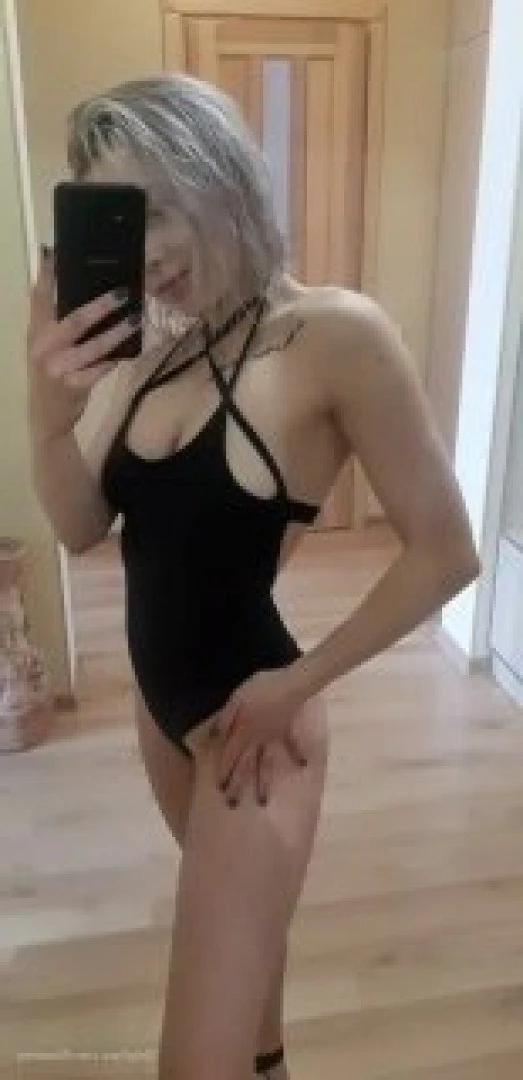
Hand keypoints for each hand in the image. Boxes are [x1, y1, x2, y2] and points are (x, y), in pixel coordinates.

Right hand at [26, 245, 137, 442]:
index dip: (49, 274)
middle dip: (100, 306)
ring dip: (116, 332)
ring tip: (135, 319)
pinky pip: (101, 369)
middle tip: (123, 293)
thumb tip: (75, 285)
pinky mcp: (74, 387)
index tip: (59, 252)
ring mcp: (59, 368)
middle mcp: (43, 347)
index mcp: (35, 332)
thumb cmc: (51, 374)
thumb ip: (54, 317)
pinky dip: (116, 359)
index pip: (38, 296)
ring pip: (92, 346)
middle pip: (73, 320)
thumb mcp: (44, 345)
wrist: (48, 418)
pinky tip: (131, 349)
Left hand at [210, 667, 309, 805]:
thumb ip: (225, 718)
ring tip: (263, 801)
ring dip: (263, 782)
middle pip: (246, 765)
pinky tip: (303, 765)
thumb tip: (213, 736)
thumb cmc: (259, 688)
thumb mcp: (236, 698)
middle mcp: (257, 740)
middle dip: (238, 785)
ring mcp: (273, 737)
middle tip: (232, 805)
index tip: (219, 789)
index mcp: (243, 732)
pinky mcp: (287, 730)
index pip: (230, 755)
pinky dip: (297, 754)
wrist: (289, 684)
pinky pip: (292, 744)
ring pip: (266, 764)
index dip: (223, 771)